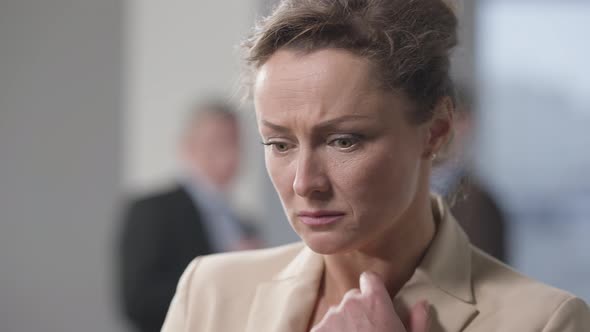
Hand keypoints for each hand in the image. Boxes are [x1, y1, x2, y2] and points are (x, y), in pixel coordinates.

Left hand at [310, 272, 429, 331]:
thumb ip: (417, 321)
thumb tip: (423, 304)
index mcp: (376, 302)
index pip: (370, 279)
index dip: (371, 289)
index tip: (374, 300)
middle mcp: (351, 303)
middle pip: (352, 298)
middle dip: (357, 311)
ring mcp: (331, 317)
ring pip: (336, 314)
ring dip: (342, 325)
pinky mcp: (317, 331)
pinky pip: (322, 328)